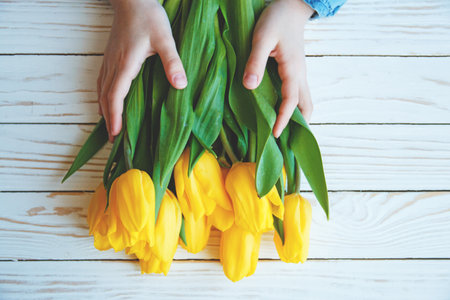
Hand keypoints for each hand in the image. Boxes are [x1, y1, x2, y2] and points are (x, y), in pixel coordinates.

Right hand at [98, 0, 186, 141]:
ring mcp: (109, 60)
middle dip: (109, 120)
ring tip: (110, 126)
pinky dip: (102, 96)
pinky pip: (101, 81)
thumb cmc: (148, 16)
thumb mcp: (165, 38)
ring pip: (100, 90)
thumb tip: (180, 85)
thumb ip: (172, 62)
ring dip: (104, 110)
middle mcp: (113, 65)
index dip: (115, 117)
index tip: (116, 134)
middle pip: (105, 97)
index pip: (115, 96)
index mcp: (125, 64)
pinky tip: (107, 101)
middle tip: (113, 139)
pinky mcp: (110, 56)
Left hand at [243, 0, 313, 137]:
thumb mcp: (261, 37)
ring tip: (283, 131)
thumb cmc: (276, 19)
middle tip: (287, 141)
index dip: (284, 119)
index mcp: (294, 70)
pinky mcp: (295, 71)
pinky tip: (279, 111)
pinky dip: (292, 107)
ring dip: (297, 117)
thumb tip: (250, 86)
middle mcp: (300, 75)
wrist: (291, 6)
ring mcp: (300, 74)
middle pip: (307, 106)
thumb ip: (255, 61)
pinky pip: (297, 94)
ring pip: (305, 101)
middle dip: (300, 125)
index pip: (291, 101)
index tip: (276, 135)